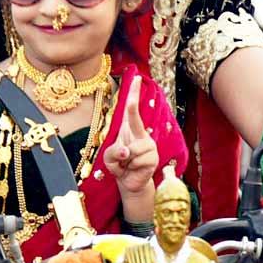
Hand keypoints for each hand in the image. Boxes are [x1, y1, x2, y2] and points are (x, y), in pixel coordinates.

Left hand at [103, 78, 161, 193]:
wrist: (129, 182)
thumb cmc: (119, 165)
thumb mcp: (109, 158)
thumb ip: (113, 152)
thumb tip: (127, 151)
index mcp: (130, 130)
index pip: (131, 110)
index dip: (134, 94)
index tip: (137, 79)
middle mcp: (141, 134)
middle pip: (135, 118)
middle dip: (133, 103)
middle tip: (137, 80)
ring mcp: (149, 146)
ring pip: (131, 150)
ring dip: (124, 161)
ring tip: (127, 164)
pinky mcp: (153, 158)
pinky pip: (136, 160)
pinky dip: (130, 167)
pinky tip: (133, 169)